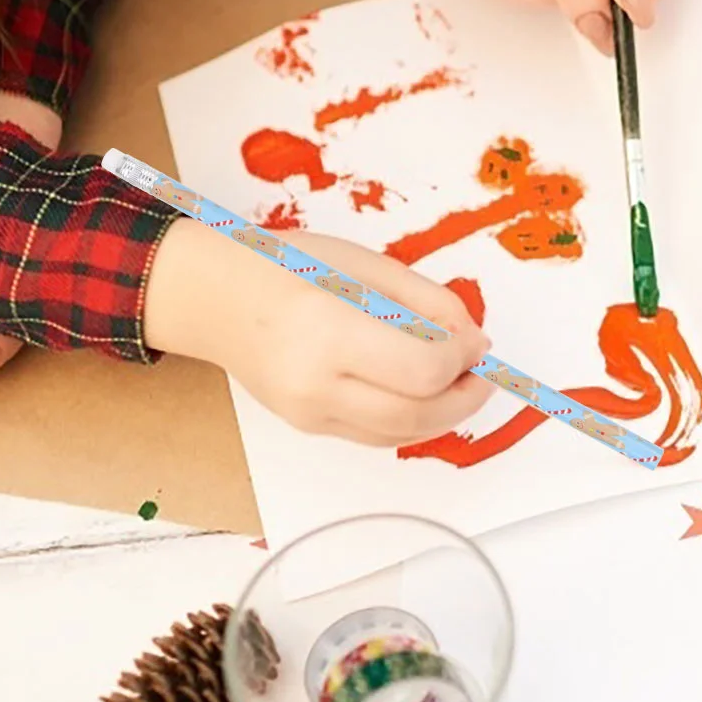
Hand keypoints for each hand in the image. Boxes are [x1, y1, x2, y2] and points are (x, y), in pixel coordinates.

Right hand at [142, 222, 492, 446]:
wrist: (217, 298)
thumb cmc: (291, 267)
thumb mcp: (366, 264)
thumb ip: (427, 300)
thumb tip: (474, 339)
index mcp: (329, 331)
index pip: (421, 370)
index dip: (463, 359)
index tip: (478, 342)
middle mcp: (315, 383)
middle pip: (414, 414)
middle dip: (465, 398)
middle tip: (484, 373)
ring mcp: (308, 412)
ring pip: (398, 435)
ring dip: (444, 416)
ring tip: (462, 385)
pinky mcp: (308, 426)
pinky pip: (375, 437)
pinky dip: (411, 421)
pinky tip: (425, 395)